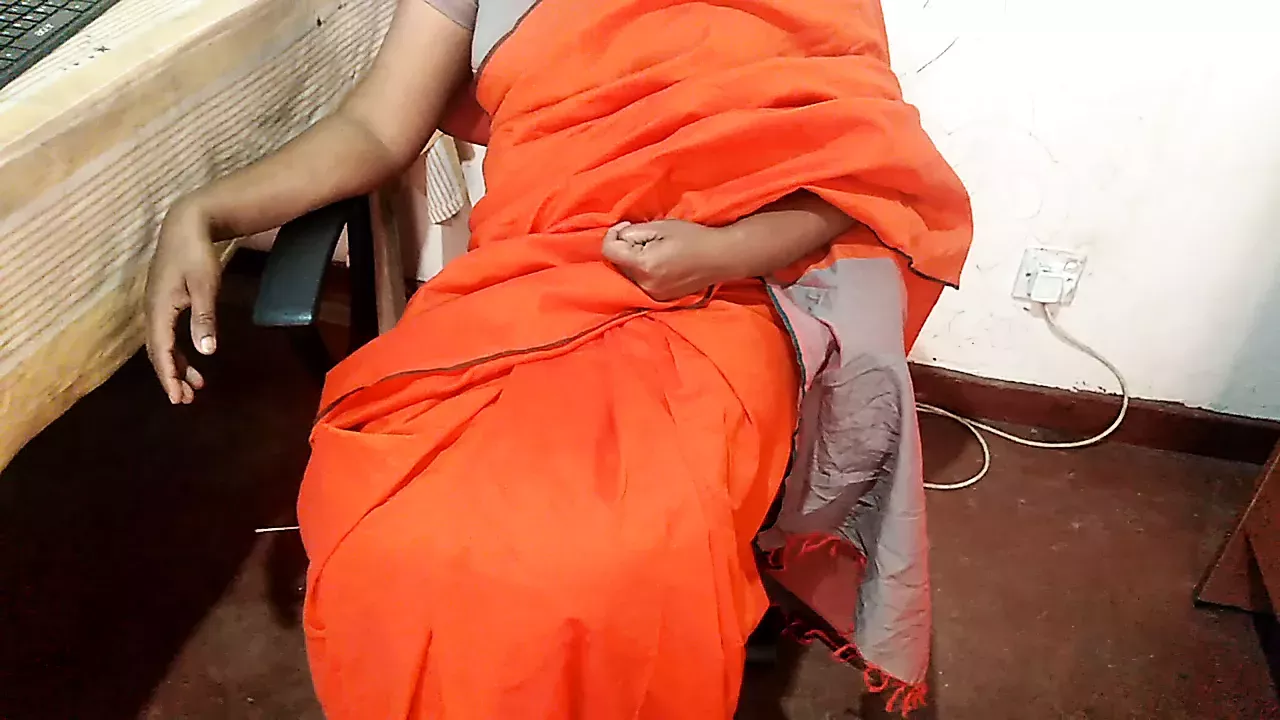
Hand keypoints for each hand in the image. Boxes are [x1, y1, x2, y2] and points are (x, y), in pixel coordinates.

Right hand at [144, 199, 221, 403]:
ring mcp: (156, 306)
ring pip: (163, 345)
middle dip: (171, 377)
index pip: (161, 351)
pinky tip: (193, 359)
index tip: (176, 398)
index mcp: (159, 309)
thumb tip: (206, 351)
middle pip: (158, 352)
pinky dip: (178, 350)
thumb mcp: (205, 286)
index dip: (168, 376)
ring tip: (194, 387)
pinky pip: (167, 334)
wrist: (186, 225)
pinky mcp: (164, 302)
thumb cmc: (197, 254)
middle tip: (185, 400)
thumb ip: (204, 318)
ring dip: (176, 366)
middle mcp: (152, 311)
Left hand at [601, 219, 735, 300]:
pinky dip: (643, 271)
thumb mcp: (660, 226)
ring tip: (655, 250)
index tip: (626, 226)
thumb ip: (633, 232)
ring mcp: (652, 294)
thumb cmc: (692, 238)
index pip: (609, 252)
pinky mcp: (659, 299)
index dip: (613, 235)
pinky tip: (660, 263)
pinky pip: (639, 282)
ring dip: (633, 260)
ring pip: (627, 274)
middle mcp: (644, 284)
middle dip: (625, 248)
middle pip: (617, 264)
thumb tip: (618, 237)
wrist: (720, 258)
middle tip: (646, 237)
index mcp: (644, 265)